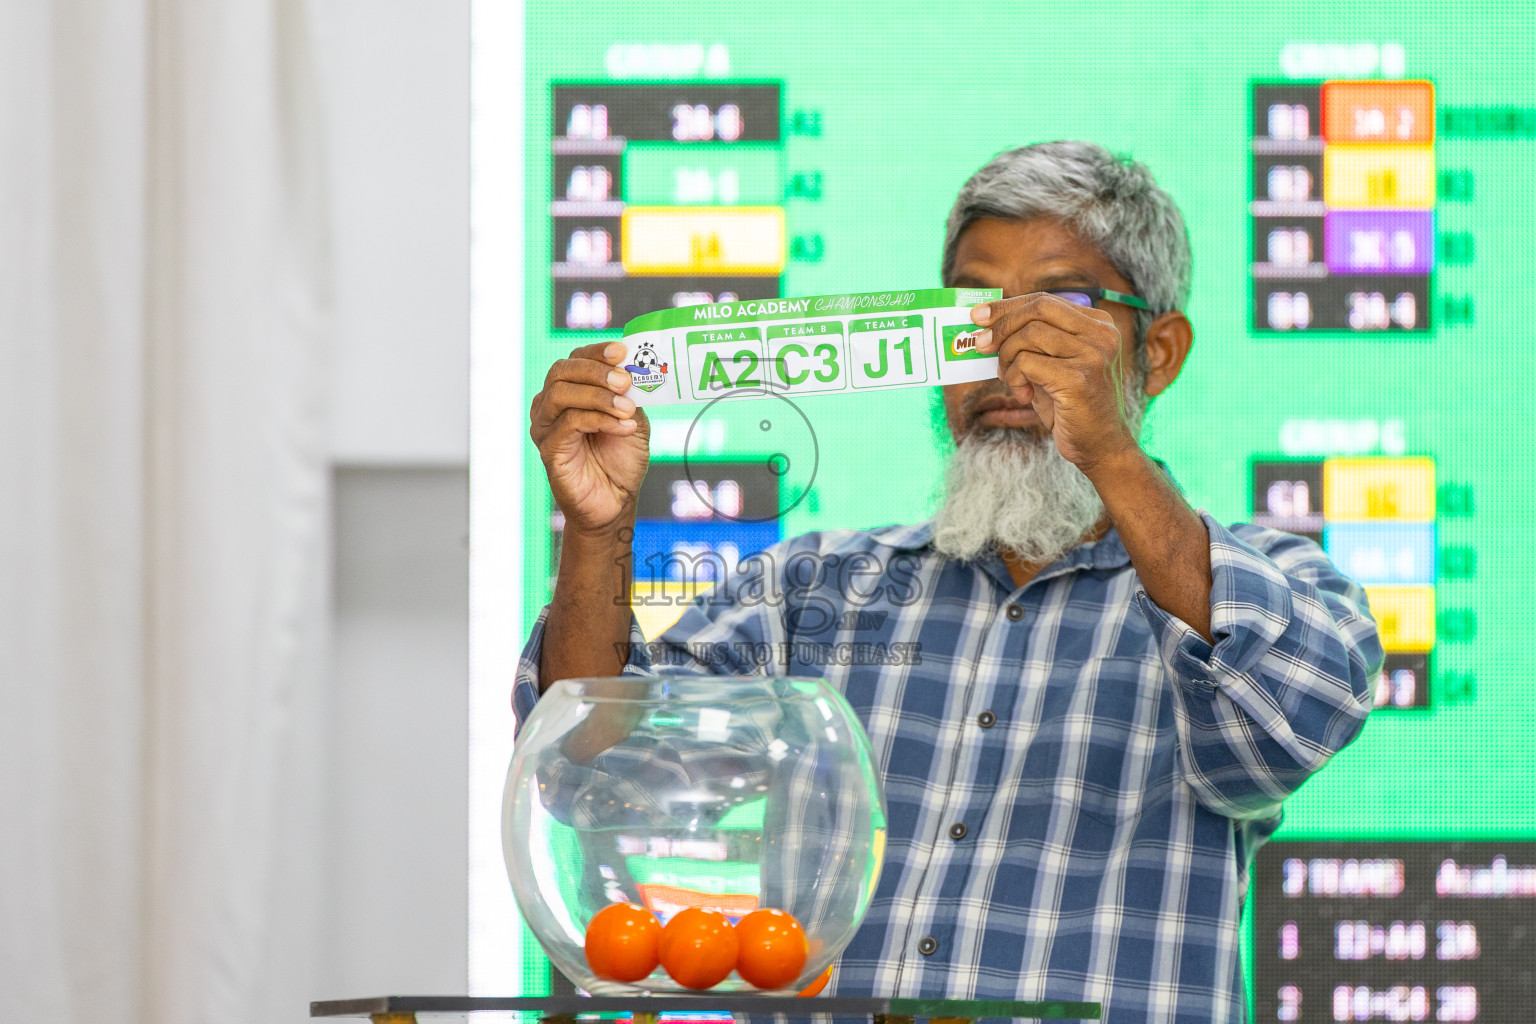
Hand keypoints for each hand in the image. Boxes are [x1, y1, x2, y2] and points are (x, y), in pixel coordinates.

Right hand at [530, 342, 649, 534]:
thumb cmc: (621, 460)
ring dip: (598, 396)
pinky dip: (600, 420)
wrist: (616, 501)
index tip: (621, 351)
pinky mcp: (549, 450)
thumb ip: (631, 394)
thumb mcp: (633, 418)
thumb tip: (635, 368)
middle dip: (596, 372)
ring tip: (627, 409)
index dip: (596, 352)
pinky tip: (623, 427)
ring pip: (561, 394)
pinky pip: (569, 424)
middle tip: (626, 381)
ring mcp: (545, 427)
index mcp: (568, 392)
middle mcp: (549, 406)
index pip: (574, 360)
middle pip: (561, 371)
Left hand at [970, 294, 1138, 472]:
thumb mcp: (1053, 365)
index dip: (1007, 306)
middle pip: (1038, 308)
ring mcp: (1093, 354)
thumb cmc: (1071, 406)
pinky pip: (1027, 364)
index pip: (1044, 301)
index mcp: (1098, 324)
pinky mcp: (1078, 378)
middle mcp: (1101, 334)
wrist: (1100, 446)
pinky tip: (1024, 396)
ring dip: (1008, 359)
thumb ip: (1032, 341)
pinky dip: (1014, 378)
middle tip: (981, 345)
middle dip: (1002, 324)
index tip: (978, 315)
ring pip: (1029, 335)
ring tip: (1012, 381)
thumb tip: (986, 322)